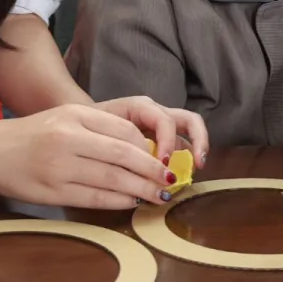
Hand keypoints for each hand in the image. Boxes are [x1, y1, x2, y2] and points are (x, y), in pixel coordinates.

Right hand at [0, 103, 178, 208]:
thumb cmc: (28, 134)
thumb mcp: (63, 118)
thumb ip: (98, 130)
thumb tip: (140, 149)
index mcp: (74, 114)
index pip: (126, 131)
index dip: (150, 148)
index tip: (164, 158)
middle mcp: (68, 137)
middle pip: (125, 155)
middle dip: (153, 171)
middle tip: (171, 181)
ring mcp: (59, 166)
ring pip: (113, 179)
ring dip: (142, 190)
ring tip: (160, 196)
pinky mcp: (51, 192)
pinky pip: (94, 198)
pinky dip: (118, 202)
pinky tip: (132, 202)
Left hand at [94, 96, 208, 168]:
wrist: (84, 123)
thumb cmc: (91, 124)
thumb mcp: (101, 131)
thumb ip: (121, 144)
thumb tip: (143, 169)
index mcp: (141, 107)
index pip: (164, 120)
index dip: (168, 142)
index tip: (163, 164)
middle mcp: (156, 113)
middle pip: (188, 119)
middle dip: (198, 140)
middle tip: (198, 164)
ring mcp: (162, 125)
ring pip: (190, 130)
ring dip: (197, 149)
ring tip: (197, 169)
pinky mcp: (164, 138)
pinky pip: (182, 144)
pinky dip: (187, 158)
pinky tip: (183, 174)